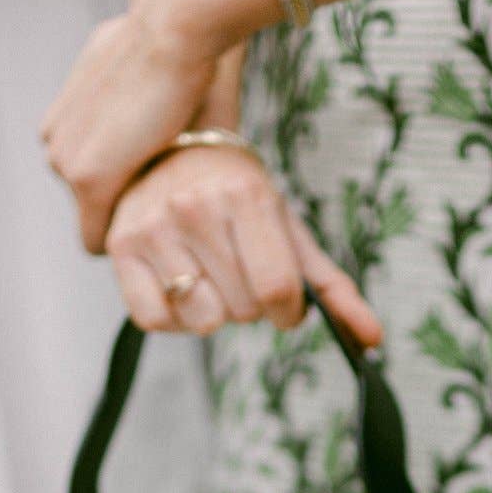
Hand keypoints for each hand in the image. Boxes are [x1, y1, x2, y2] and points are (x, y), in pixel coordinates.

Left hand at [43, 9, 223, 254]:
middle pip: (92, 204)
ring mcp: (66, 164)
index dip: (127, 190)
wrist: (175, 31)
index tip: (161, 186)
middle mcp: (54, 145)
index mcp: (61, 125)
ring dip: (130, 217)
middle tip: (170, 196)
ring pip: (99, 219)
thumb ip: (133, 107)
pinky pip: (97, 238)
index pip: (88, 183)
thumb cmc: (170, 49)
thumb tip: (159, 116)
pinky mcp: (88, 182)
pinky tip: (160, 226)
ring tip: (171, 199)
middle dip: (127, 205)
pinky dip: (128, 241)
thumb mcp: (139, 74)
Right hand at [106, 145, 379, 347]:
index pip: (276, 289)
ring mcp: (152, 226)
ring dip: (214, 312)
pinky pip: (153, 320)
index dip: (287, 311)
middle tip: (239, 269)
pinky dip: (175, 319)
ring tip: (209, 275)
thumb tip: (372, 342)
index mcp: (246, 196)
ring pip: (201, 320)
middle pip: (242, 310)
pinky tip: (181, 288)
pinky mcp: (119, 247)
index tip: (284, 302)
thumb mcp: (290, 230)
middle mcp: (195, 207)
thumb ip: (332, 287)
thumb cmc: (239, 196)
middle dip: (250, 305)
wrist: (173, 150)